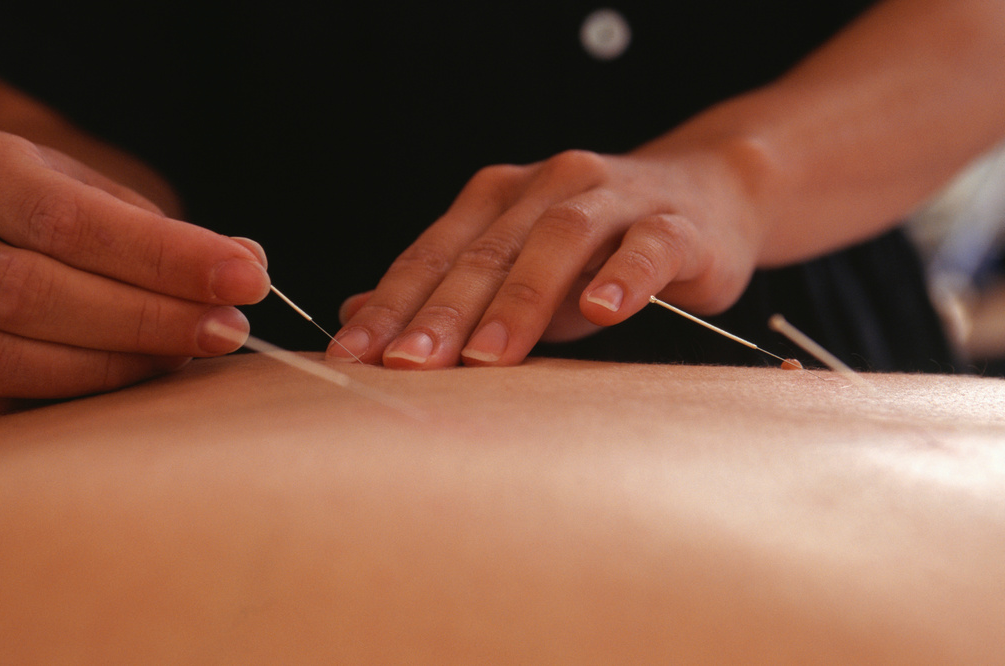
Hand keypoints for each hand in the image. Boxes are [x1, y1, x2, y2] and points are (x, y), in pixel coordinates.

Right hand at [0, 131, 269, 401]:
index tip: (249, 278)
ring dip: (121, 361)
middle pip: (42, 293)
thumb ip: (154, 229)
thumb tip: (249, 260)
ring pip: (16, 355)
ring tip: (189, 351)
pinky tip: (136, 370)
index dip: (167, 257)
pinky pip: (9, 388)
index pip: (75, 222)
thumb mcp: (76, 188)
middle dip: (152, 317)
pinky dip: (81, 384)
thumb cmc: (25, 206)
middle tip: (231, 328)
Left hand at [329, 137, 767, 367]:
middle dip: (443, 310)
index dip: (391, 303)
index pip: (434, 253)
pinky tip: (602, 310)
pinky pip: (647, 245)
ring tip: (488, 354)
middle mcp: (548, 186)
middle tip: (408, 363)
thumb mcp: (517, 266)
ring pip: (559, 241)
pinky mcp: (675, 223)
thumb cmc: (599, 248)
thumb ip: (450, 290)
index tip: (353, 355)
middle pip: (487, 250)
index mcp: (500, 199)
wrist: (707, 194)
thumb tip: (355, 314)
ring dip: (520, 299)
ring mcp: (613, 198)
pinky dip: (623, 276)